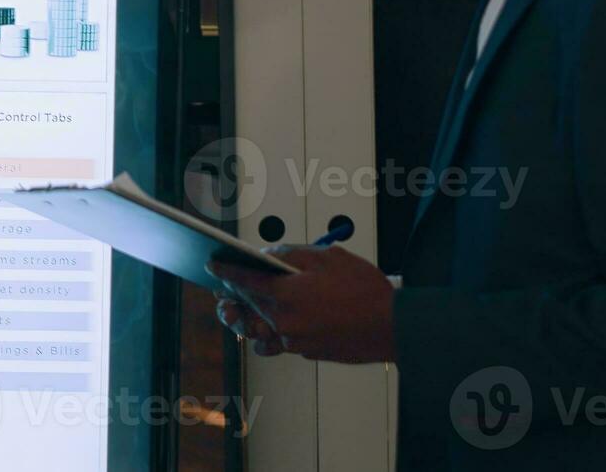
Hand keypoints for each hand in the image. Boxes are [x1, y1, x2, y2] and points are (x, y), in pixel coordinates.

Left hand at [205, 245, 397, 364]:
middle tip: (223, 287)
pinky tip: (271, 324)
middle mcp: (284, 321)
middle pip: (245, 307)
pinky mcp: (306, 352)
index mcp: (285, 295)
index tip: (213, 266)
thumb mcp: (327, 257)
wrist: (392, 326)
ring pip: (256, 330)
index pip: (243, 280)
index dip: (224, 270)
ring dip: (245, 318)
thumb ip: (290, 254)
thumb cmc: (364, 291)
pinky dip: (270, 334)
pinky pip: (277, 344)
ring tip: (239, 308)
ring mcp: (294, 340)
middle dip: (231, 294)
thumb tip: (268, 255)